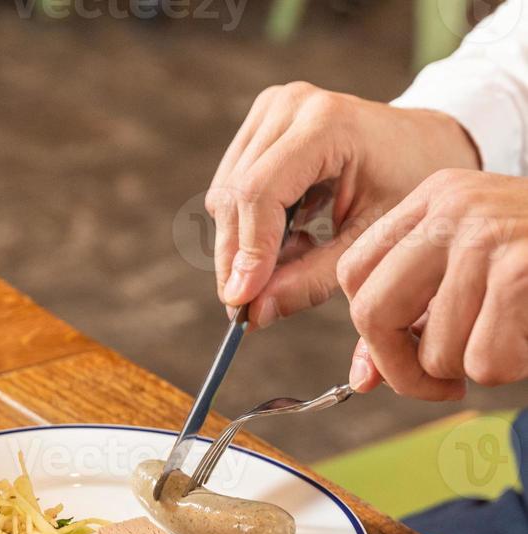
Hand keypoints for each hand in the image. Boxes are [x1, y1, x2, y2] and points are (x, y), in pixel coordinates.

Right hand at [206, 83, 479, 326]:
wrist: (423, 144)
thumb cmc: (406, 189)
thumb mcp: (368, 243)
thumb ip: (310, 280)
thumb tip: (253, 315)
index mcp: (328, 123)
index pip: (261, 193)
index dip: (247, 252)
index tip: (241, 304)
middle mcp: (290, 105)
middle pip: (233, 196)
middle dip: (237, 259)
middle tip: (249, 307)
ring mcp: (270, 109)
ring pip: (224, 197)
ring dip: (242, 244)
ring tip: (291, 261)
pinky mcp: (259, 123)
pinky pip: (229, 190)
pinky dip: (248, 226)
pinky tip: (289, 236)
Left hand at [338, 170, 527, 399]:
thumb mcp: (471, 277)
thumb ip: (412, 320)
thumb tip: (361, 379)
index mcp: (432, 200)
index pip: (355, 274)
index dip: (371, 329)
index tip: (404, 354)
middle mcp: (453, 207)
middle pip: (372, 311)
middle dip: (403, 369)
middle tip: (442, 383)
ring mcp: (488, 233)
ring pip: (434, 348)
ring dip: (473, 368)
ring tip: (513, 340)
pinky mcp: (523, 266)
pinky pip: (483, 358)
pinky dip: (511, 367)